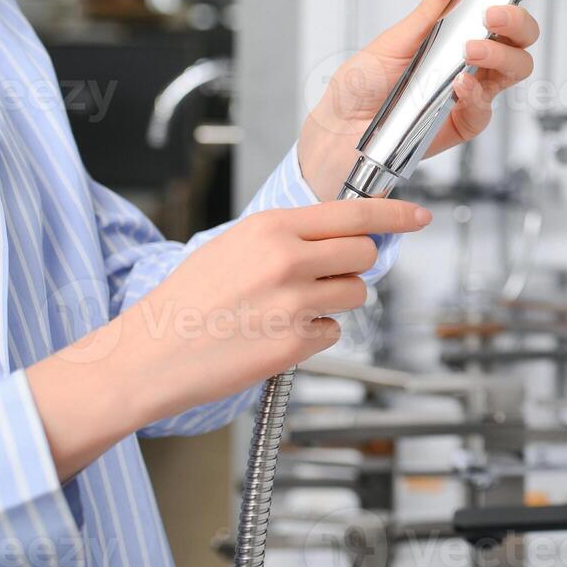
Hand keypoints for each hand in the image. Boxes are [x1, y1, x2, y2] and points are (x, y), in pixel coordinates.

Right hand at [27, 198, 431, 479]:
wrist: (149, 353)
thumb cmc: (187, 299)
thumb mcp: (235, 244)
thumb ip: (290, 236)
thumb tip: (345, 234)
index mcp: (271, 229)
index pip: (355, 213)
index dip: (395, 214)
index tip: (418, 215)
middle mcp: (287, 261)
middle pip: (364, 252)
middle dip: (353, 263)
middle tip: (322, 274)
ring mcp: (293, 304)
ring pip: (356, 293)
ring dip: (334, 300)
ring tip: (287, 307)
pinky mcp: (295, 344)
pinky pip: (333, 331)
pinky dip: (314, 334)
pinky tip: (276, 333)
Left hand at [298, 0, 566, 201]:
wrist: (340, 132)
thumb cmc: (360, 85)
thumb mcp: (393, 38)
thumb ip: (429, 8)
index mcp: (455, 28)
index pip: (500, 1)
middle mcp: (470, 57)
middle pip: (521, 36)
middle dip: (517, 23)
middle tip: (493, 18)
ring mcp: (473, 88)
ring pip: (517, 68)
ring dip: (500, 56)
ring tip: (470, 53)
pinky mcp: (466, 120)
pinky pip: (487, 107)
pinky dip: (477, 94)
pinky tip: (460, 87)